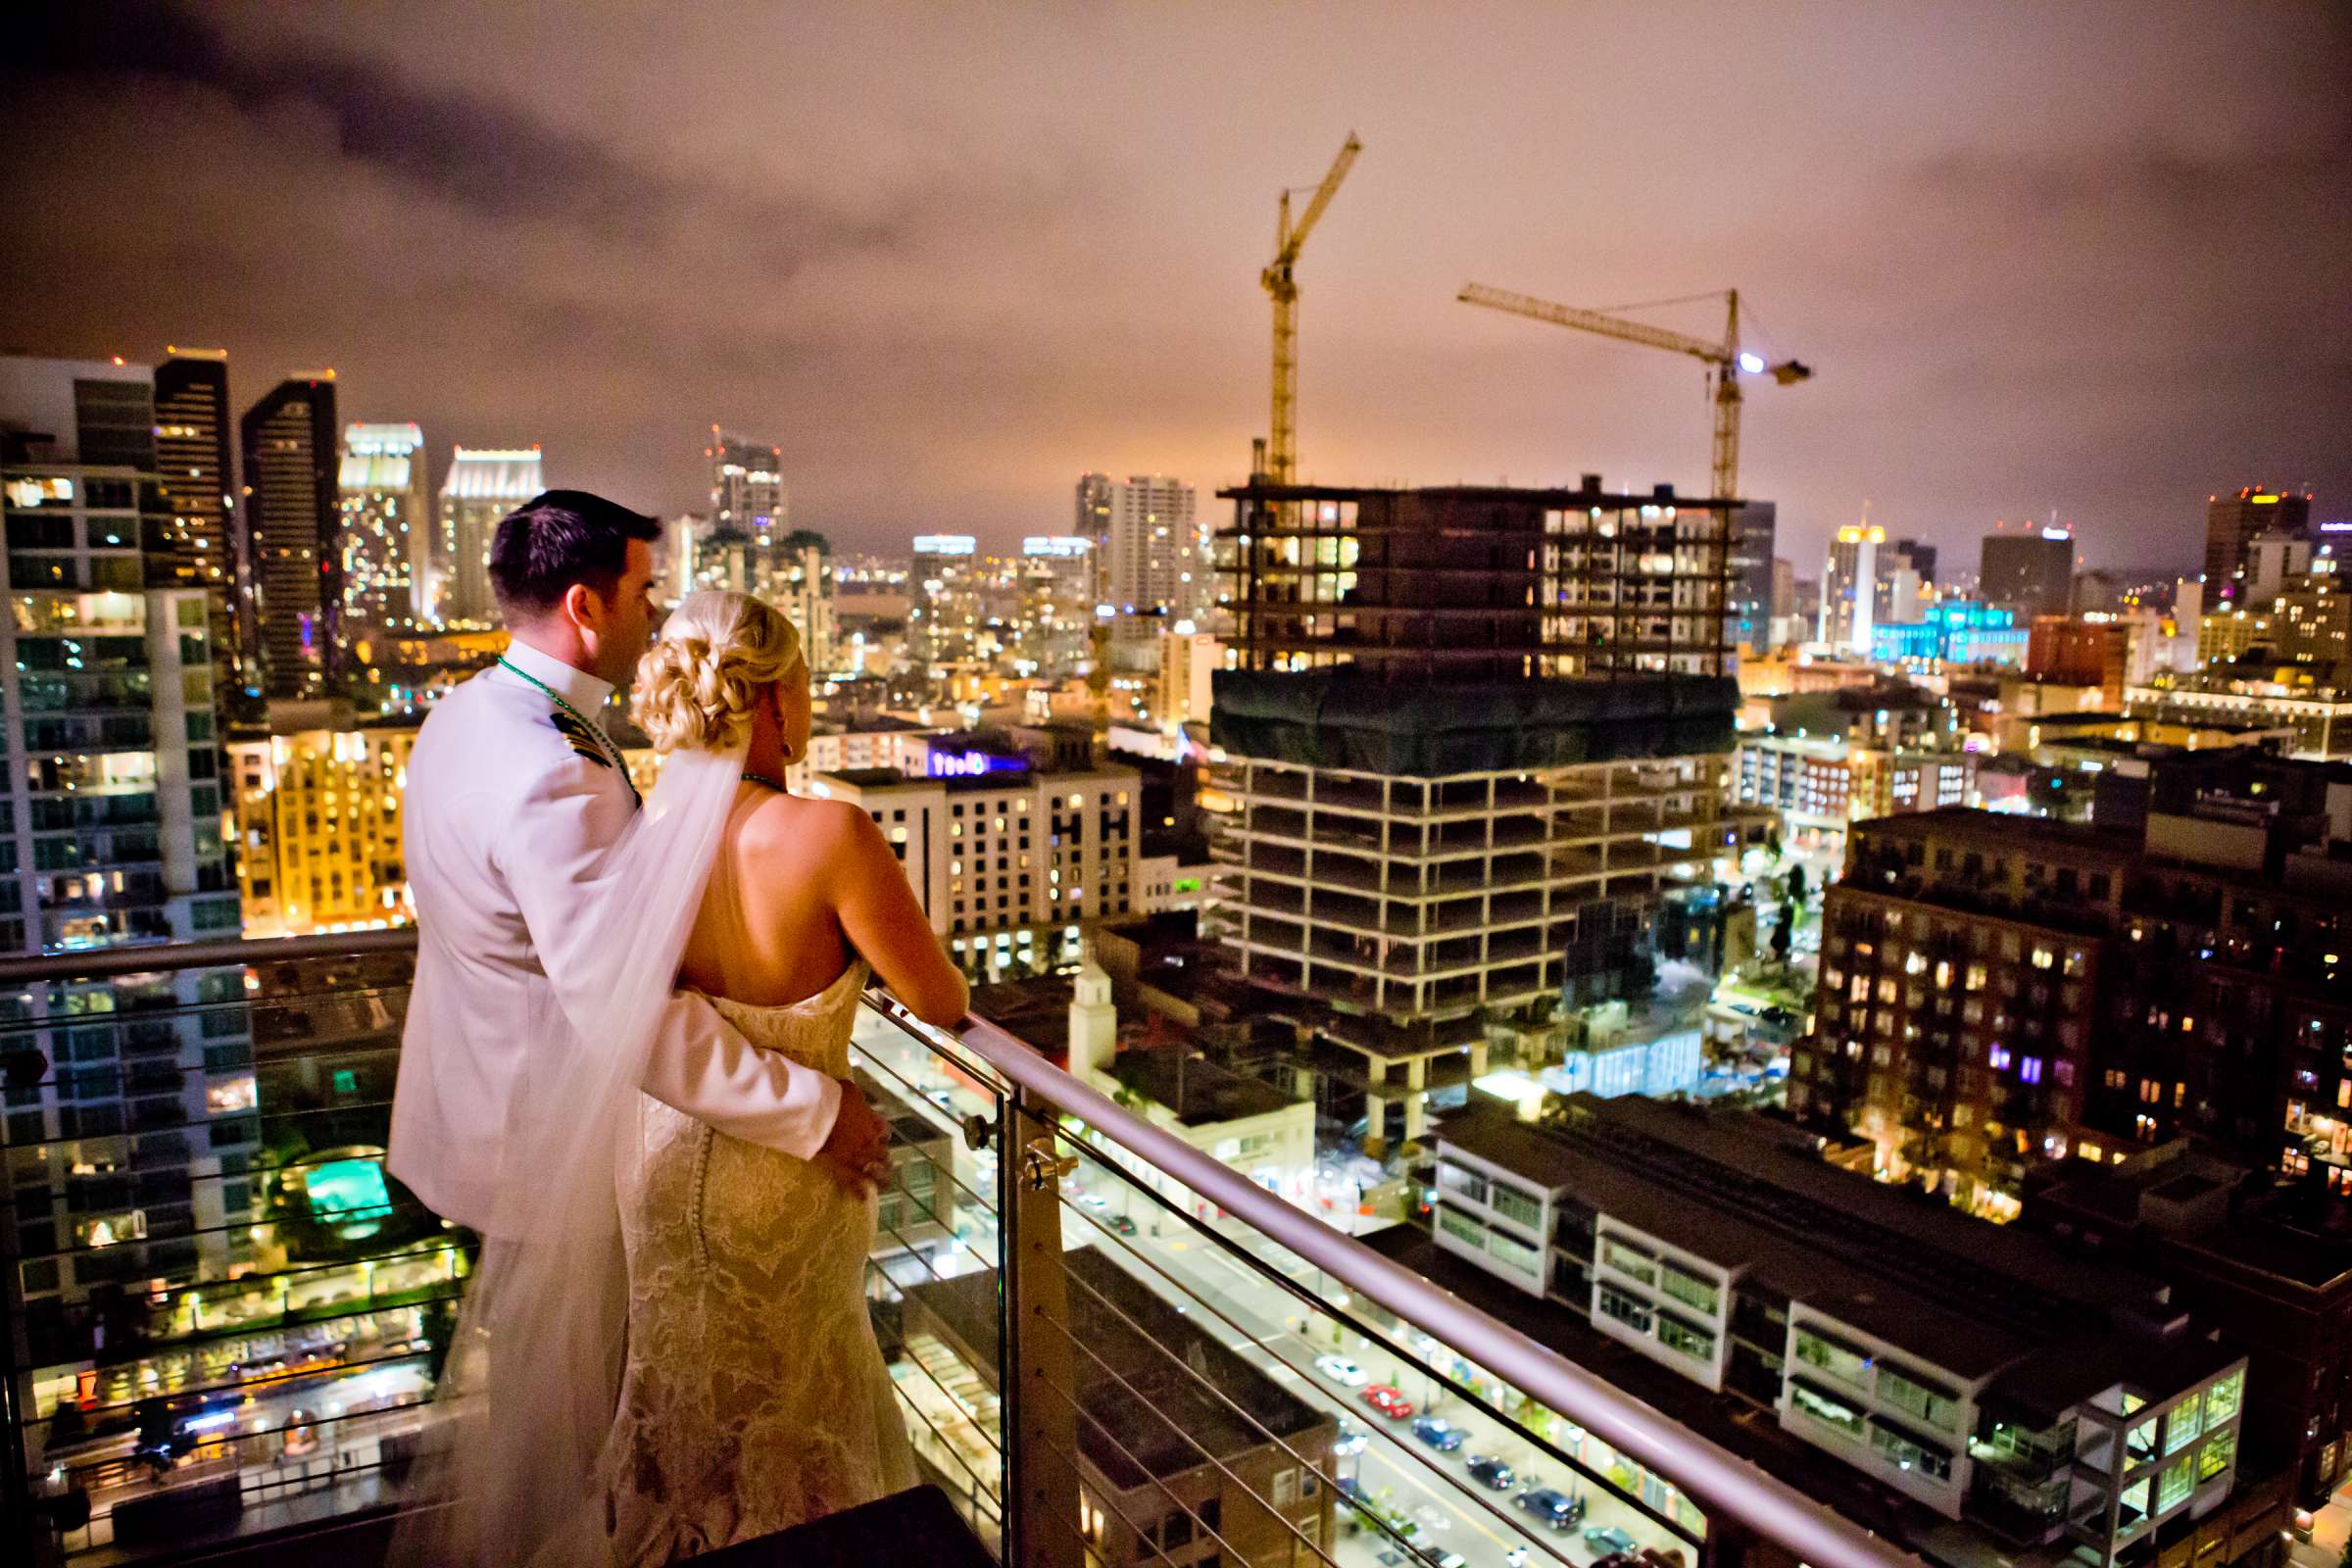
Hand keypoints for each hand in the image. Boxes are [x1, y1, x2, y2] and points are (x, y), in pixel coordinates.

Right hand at [815, 1080, 890, 1197]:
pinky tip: (862, 1199)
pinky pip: (853, 1182)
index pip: (884, 1132)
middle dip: (884, 1160)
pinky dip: (858, 1191)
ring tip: (883, 1185)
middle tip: (886, 1164)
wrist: (820, 1111)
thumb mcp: (850, 1091)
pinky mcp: (843, 1165)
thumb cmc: (834, 1096)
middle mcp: (869, 1141)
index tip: (883, 1139)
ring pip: (874, 1171)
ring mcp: (857, 1155)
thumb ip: (856, 1098)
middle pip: (882, 1154)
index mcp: (872, 1123)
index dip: (883, 1136)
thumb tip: (853, 1095)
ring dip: (880, 1178)